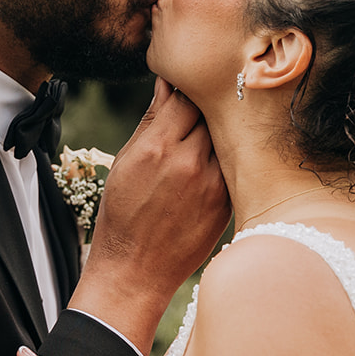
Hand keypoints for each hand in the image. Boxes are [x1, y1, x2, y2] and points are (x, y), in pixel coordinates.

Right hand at [70, 78, 231, 351]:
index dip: (187, 89)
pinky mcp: (226, 201)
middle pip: (211, 113)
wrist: (136, 270)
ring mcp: (212, 183)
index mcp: (156, 148)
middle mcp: (187, 162)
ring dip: (218, 132)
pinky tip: (209, 165)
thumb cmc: (122, 214)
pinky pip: (232, 164)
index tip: (185, 87)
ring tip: (201, 140)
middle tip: (200, 107)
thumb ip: (151, 122)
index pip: (185, 97)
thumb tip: (168, 85)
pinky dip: (224, 158)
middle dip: (205, 107)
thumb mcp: (125, 163)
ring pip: (226, 137)